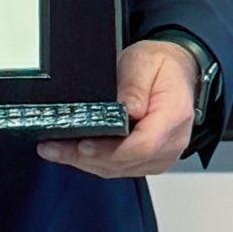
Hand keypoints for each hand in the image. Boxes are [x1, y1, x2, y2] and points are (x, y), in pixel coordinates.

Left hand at [36, 39, 196, 178]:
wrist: (177, 72)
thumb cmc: (162, 67)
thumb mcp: (145, 62)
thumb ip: (135, 85)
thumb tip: (127, 109)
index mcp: (174, 115)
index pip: (144, 144)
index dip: (112, 150)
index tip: (85, 145)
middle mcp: (172, 141)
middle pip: (127, 162)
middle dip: (87, 158)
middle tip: (55, 148)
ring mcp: (162, 155)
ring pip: (120, 169)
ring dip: (86, 163)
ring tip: (55, 150)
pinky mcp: (150, 160)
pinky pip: (121, 167)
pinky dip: (96, 162)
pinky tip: (75, 153)